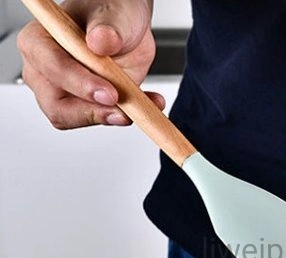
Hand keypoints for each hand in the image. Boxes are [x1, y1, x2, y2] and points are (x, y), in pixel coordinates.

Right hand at [17, 0, 162, 128]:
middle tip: (124, 110)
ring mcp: (67, 92)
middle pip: (58, 108)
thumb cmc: (110, 13)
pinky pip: (107, 118)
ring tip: (143, 103)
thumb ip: (107, 28)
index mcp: (39, 43)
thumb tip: (100, 42)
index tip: (109, 92)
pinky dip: (131, 114)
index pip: (52, 70)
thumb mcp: (113, 14)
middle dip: (93, 112)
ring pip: (83, 118)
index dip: (80, 84)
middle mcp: (46, 73)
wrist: (127, 27)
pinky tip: (150, 102)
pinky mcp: (89, 106)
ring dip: (116, 115)